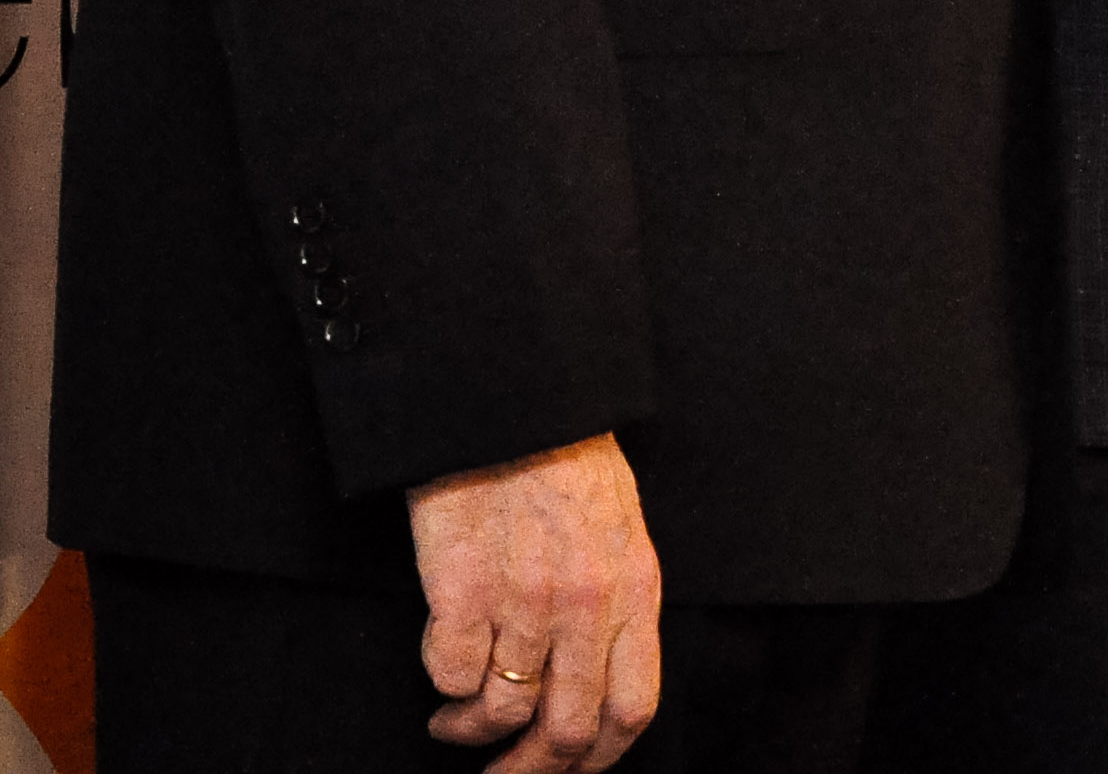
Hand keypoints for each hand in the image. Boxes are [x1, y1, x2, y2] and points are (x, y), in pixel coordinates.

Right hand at [410, 434, 661, 769]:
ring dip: (470, 730)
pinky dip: (442, 688)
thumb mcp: (621, 528)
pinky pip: (450, 676)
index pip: (634, 710)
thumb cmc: (566, 460)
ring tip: (453, 718)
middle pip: (567, 732)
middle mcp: (586, 604)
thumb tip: (600, 677)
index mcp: (633, 589)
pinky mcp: (463, 590)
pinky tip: (439, 673)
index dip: (596, 761)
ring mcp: (525, 599)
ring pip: (502, 712)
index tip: (563, 771)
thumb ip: (618, 602)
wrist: (513, 405)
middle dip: (528, 772)